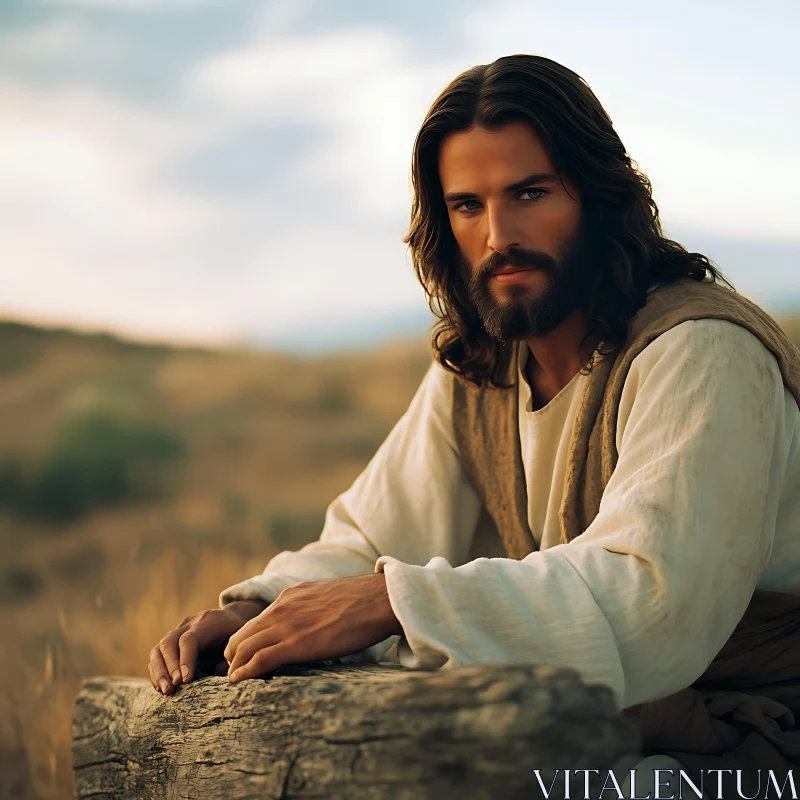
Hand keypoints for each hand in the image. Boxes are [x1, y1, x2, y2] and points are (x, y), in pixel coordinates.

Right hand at [148, 599, 267, 694]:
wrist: (232, 618)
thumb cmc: (239, 634)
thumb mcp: (242, 642)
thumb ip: (232, 658)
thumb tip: (223, 675)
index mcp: (209, 621)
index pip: (190, 639)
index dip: (185, 660)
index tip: (185, 681)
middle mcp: (190, 623)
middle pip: (170, 642)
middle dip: (169, 667)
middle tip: (173, 688)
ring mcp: (178, 630)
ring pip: (159, 648)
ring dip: (159, 672)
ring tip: (165, 691)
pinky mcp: (172, 641)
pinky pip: (157, 655)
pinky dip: (157, 671)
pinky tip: (161, 688)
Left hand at [224, 573, 401, 682]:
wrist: (378, 600)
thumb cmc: (362, 602)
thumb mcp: (327, 597)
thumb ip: (311, 608)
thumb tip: (313, 624)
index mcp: (290, 596)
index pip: (256, 620)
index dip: (244, 639)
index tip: (243, 654)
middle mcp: (282, 608)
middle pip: (242, 633)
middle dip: (233, 653)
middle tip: (232, 670)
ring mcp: (287, 625)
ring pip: (244, 647)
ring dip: (235, 665)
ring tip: (233, 679)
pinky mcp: (296, 644)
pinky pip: (259, 660)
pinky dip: (244, 672)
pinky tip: (238, 682)